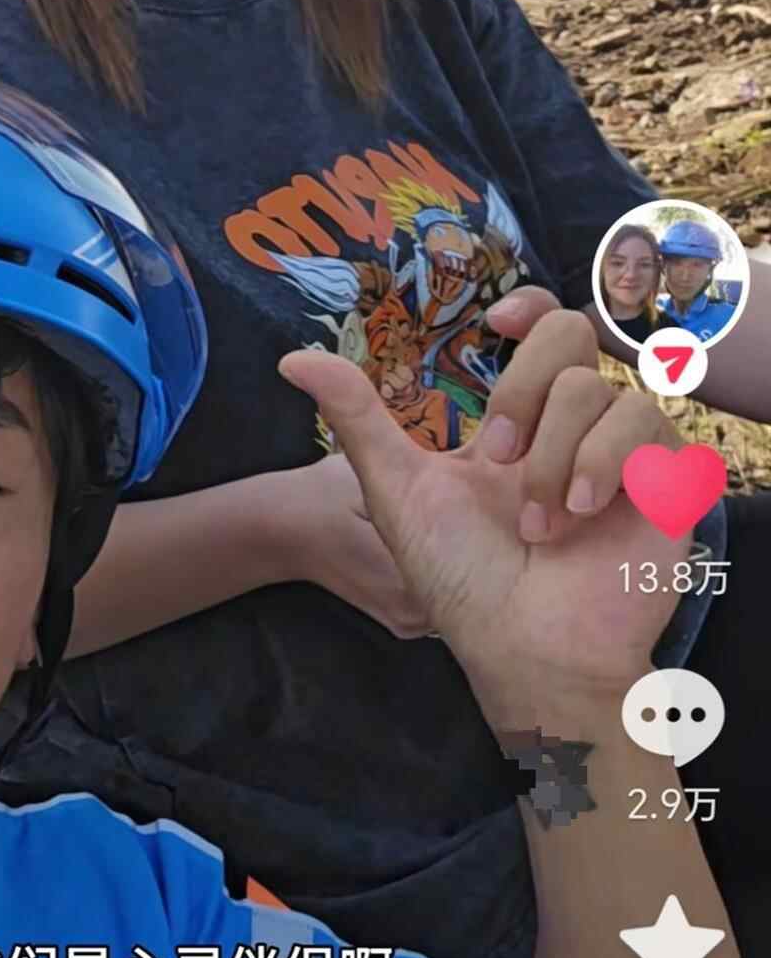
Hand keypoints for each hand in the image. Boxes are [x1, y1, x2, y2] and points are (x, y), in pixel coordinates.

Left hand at [279, 304, 690, 727]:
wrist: (524, 650)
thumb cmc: (461, 582)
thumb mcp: (398, 488)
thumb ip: (356, 416)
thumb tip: (291, 360)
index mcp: (519, 425)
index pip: (543, 329)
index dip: (529, 307)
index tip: (495, 326)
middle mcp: (573, 431)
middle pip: (570, 335)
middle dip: (523, 389)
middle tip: (495, 457)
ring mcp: (622, 454)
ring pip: (600, 387)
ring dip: (552, 452)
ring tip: (533, 522)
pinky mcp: (666, 481)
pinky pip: (647, 423)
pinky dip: (603, 461)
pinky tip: (576, 512)